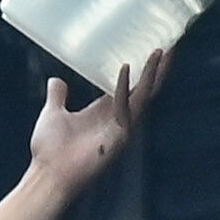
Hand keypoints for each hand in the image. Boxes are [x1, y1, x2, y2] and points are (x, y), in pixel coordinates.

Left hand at [26, 49, 164, 204]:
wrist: (48, 174)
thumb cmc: (51, 150)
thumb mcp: (53, 113)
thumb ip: (58, 97)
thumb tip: (56, 80)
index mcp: (106, 110)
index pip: (132, 86)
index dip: (144, 70)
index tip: (153, 50)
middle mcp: (118, 117)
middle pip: (145, 88)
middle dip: (158, 68)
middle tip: (170, 45)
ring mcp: (121, 127)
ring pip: (143, 95)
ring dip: (152, 73)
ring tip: (161, 51)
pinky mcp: (118, 136)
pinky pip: (125, 107)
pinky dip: (124, 87)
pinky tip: (126, 68)